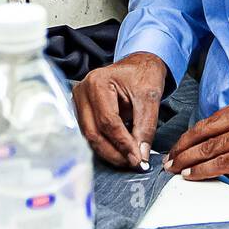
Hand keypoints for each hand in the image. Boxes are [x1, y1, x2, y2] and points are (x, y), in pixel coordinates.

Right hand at [72, 52, 165, 169]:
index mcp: (98, 83)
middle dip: (114, 152)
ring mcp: (77, 101)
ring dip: (109, 152)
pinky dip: (104, 145)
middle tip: (133, 163)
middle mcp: (82, 91)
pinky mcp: (80, 111)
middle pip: (93, 132)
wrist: (139, 64)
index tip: (137, 160)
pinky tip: (119, 152)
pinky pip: (90, 133)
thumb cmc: (144, 75)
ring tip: (128, 160)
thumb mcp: (150, 99)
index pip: (108, 121)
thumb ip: (145, 128)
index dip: (122, 144)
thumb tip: (141, 157)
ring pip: (89, 136)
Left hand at [164, 96, 228, 182]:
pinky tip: (192, 176)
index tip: (181, 145)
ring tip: (175, 170)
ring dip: (188, 161)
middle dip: (182, 148)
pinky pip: (221, 165)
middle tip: (169, 159)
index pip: (210, 120)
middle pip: (203, 133)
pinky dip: (203, 171)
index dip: (191, 135)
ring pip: (208, 149)